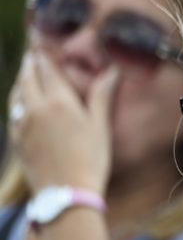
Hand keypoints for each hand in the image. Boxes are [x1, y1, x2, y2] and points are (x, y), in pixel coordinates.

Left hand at [7, 51, 117, 196]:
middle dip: (31, 64)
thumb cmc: (91, 161)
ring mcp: (22, 123)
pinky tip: (22, 106)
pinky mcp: (16, 139)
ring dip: (21, 81)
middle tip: (34, 56)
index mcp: (58, 101)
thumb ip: (102, 96)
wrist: (66, 194)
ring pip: (16, 93)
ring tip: (27, 76)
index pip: (47, 68)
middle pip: (27, 77)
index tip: (43, 45)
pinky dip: (17, 102)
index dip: (44, 55)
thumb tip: (113, 71)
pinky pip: (13, 113)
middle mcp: (35, 107)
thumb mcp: (100, 128)